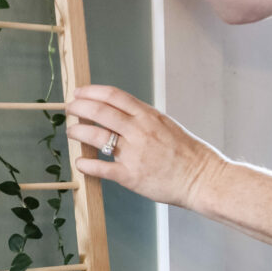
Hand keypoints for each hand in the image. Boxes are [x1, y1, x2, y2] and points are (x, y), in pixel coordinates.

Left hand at [66, 85, 226, 209]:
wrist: (202, 178)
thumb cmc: (188, 153)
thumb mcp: (166, 125)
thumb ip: (142, 118)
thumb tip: (118, 113)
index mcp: (148, 116)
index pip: (114, 96)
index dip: (92, 92)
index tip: (79, 92)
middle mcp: (139, 130)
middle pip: (100, 112)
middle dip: (79, 108)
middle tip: (69, 109)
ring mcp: (134, 153)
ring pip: (96, 136)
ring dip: (78, 132)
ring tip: (71, 131)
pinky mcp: (130, 176)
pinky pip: (101, 168)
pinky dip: (86, 165)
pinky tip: (80, 163)